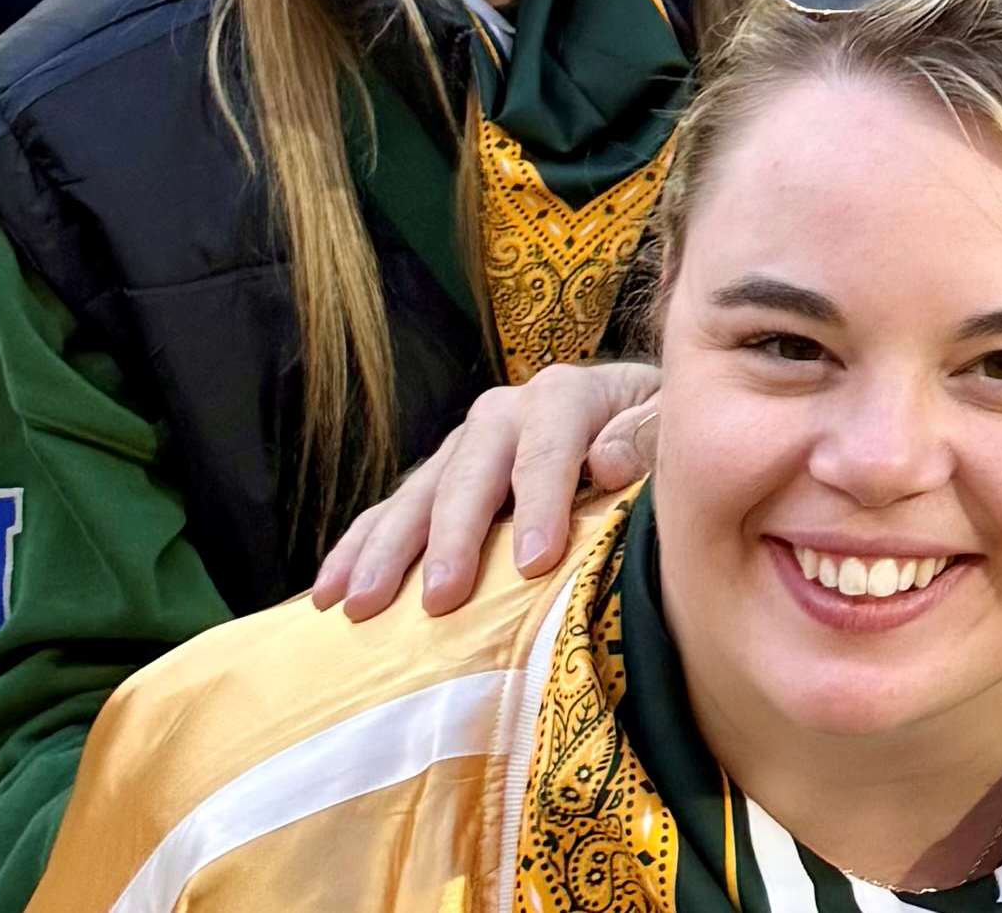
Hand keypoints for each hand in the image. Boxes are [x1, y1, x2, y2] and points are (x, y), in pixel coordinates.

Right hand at [312, 359, 660, 619]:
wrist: (641, 421)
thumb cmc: (664, 437)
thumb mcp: (675, 424)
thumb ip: (649, 436)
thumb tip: (606, 462)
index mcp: (569, 395)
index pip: (550, 445)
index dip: (541, 502)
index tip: (533, 565)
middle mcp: (507, 412)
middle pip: (471, 469)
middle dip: (452, 536)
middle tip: (440, 599)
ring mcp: (466, 446)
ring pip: (419, 493)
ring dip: (386, 549)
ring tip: (358, 606)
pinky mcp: (441, 478)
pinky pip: (391, 512)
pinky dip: (358, 551)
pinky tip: (327, 596)